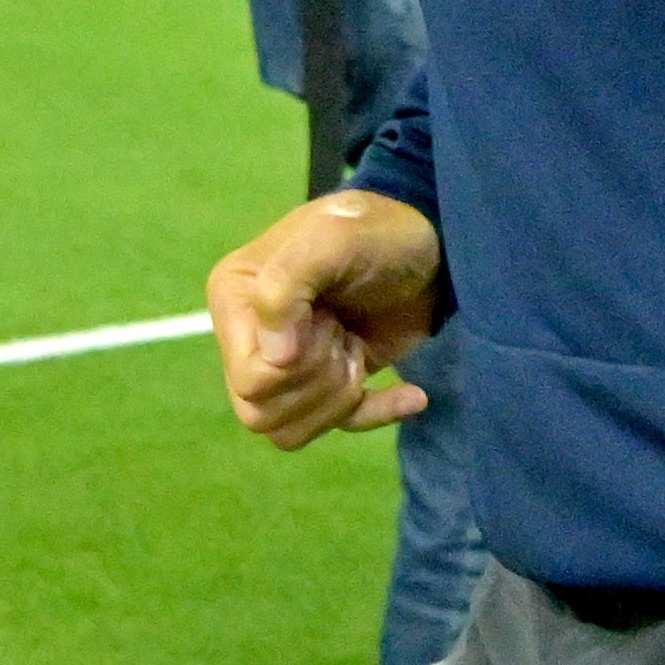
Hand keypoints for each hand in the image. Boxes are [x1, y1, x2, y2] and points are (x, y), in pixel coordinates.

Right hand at [206, 190, 442, 448]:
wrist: (429, 244)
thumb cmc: (376, 232)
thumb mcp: (332, 238)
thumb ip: (286, 287)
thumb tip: (273, 360)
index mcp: (235, 299)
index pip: (249, 380)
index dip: (296, 367)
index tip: (325, 321)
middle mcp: (250, 336)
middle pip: (261, 413)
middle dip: (317, 385)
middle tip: (343, 339)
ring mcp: (288, 363)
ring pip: (288, 431)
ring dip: (337, 402)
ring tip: (358, 355)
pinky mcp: (329, 380)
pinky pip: (335, 427)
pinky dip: (376, 414)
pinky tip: (410, 395)